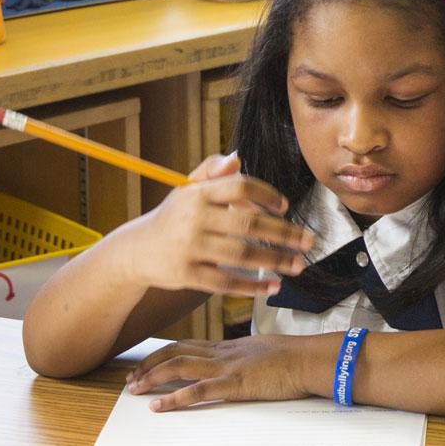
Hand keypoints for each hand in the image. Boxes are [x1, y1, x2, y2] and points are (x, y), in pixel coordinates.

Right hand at [121, 152, 315, 295]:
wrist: (136, 251)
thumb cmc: (172, 217)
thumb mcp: (187, 189)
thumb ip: (211, 170)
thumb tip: (237, 159)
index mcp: (197, 193)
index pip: (240, 186)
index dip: (267, 195)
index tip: (285, 207)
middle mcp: (194, 218)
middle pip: (248, 225)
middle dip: (284, 234)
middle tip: (308, 241)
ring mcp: (190, 247)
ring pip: (241, 255)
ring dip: (275, 261)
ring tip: (298, 265)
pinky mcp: (187, 274)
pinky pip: (226, 282)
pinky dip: (252, 286)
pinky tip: (273, 285)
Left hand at [126, 334, 321, 409]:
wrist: (312, 359)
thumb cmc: (296, 358)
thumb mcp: (265, 353)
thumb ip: (248, 357)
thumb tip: (242, 364)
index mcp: (230, 347)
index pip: (188, 345)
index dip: (163, 354)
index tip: (146, 365)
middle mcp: (223, 354)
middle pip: (176, 352)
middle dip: (149, 364)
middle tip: (131, 377)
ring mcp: (227, 367)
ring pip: (179, 367)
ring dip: (153, 378)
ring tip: (134, 389)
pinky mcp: (235, 384)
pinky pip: (198, 390)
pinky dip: (174, 398)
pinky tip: (158, 406)